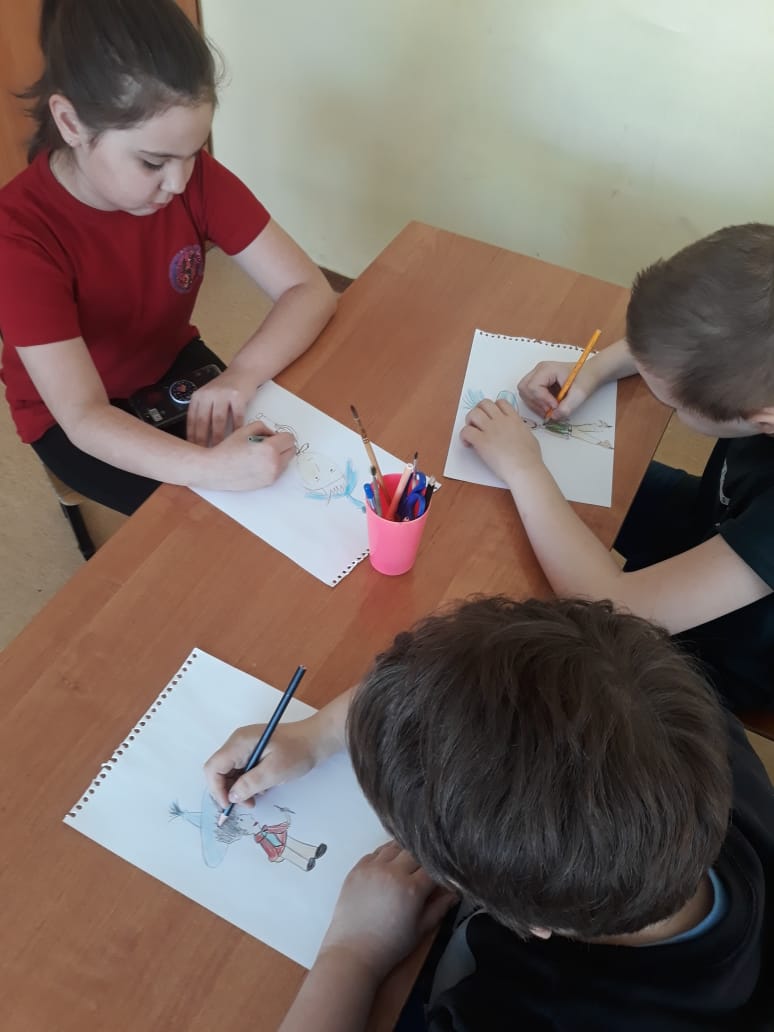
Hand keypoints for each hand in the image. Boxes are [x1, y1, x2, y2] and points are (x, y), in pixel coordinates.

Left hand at [186, 366, 256, 445]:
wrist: (243, 371)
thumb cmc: (226, 388)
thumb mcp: (210, 397)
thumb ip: (204, 412)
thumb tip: (198, 438)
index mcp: (198, 396)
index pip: (191, 419)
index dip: (191, 436)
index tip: (192, 449)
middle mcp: (208, 394)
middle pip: (202, 421)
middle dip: (202, 440)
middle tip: (204, 454)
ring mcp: (223, 394)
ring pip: (218, 420)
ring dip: (218, 437)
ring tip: (218, 449)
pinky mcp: (238, 396)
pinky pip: (237, 417)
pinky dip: (237, 429)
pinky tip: (236, 438)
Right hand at [203, 717, 321, 808]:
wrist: (316, 739)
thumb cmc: (297, 752)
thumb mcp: (274, 772)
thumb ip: (250, 784)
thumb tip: (232, 796)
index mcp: (239, 743)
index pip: (213, 768)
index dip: (217, 789)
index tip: (230, 805)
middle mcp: (237, 742)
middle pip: (219, 770)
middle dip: (228, 791)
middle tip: (247, 804)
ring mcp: (245, 745)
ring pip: (229, 772)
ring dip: (239, 788)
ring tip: (257, 796)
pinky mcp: (252, 750)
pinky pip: (241, 769)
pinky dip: (247, 782)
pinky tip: (262, 787)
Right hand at [204, 421, 294, 490]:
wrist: (215, 470)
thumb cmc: (228, 449)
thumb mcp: (245, 430)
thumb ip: (264, 428)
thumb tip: (274, 435)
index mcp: (270, 449)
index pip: (290, 439)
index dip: (281, 435)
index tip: (271, 436)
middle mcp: (274, 465)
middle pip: (292, 451)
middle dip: (283, 445)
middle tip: (268, 444)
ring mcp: (272, 476)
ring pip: (286, 462)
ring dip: (279, 456)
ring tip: (261, 454)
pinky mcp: (268, 484)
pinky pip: (279, 471)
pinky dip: (273, 466)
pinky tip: (258, 463)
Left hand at [319, 842, 456, 982]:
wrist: (354, 952)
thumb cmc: (389, 946)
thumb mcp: (421, 930)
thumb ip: (439, 907)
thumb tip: (454, 893)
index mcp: (411, 888)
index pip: (433, 867)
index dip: (440, 870)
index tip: (442, 874)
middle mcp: (392, 872)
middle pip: (414, 851)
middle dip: (422, 859)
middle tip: (423, 870)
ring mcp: (372, 868)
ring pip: (394, 846)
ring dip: (403, 853)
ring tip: (406, 865)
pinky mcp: (356, 869)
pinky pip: (374, 853)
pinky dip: (384, 856)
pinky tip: (387, 866)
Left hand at [460, 397, 543, 483]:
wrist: (524, 468)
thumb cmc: (530, 458)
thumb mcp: (529, 436)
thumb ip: (520, 430)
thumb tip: (515, 431)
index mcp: (514, 419)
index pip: (501, 402)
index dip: (493, 407)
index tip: (492, 417)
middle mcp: (501, 420)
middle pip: (484, 403)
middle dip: (479, 410)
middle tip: (478, 422)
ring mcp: (490, 430)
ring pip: (473, 413)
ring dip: (469, 421)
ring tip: (472, 431)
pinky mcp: (481, 441)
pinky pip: (466, 431)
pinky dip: (463, 436)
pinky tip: (468, 444)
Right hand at [518, 360, 593, 419]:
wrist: (589, 374)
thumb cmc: (585, 379)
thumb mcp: (579, 394)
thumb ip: (567, 407)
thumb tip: (554, 416)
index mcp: (547, 369)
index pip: (533, 386)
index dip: (542, 400)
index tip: (556, 406)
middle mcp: (538, 370)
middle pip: (524, 388)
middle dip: (535, 402)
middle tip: (550, 410)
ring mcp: (536, 375)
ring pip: (524, 393)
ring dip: (535, 404)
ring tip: (550, 409)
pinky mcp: (538, 382)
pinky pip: (529, 395)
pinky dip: (536, 404)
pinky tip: (548, 407)